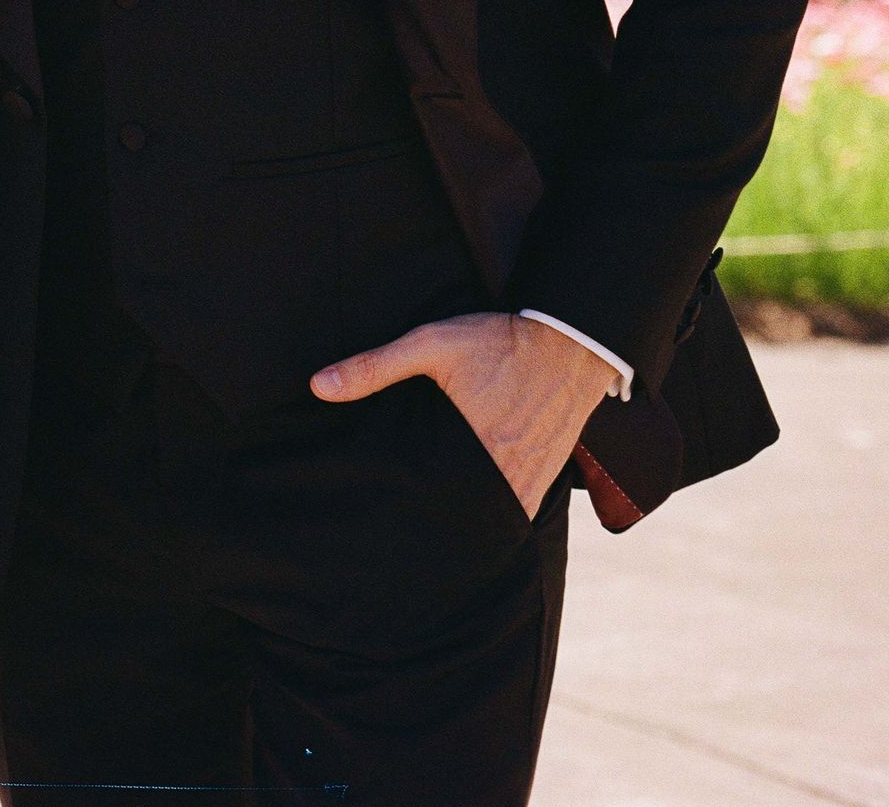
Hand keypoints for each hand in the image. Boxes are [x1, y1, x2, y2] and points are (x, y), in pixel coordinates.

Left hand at [310, 310, 617, 519]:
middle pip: (461, 520)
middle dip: (433, 533)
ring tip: (431, 545)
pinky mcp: (545, 477)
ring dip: (465, 530)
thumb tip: (319, 387)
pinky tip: (470, 522)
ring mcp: (529, 481)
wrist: (568, 341)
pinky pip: (516, 514)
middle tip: (399, 546)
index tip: (381, 531)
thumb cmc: (498, 341)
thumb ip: (376, 366)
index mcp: (475, 450)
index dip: (408, 521)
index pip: (432, 502)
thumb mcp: (431, 344)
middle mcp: (506, 475)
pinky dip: (495, 520)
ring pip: (491, 524)